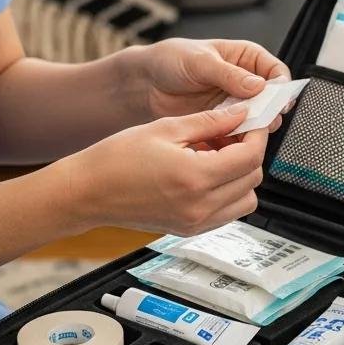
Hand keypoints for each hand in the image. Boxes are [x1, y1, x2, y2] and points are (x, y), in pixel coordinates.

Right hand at [61, 103, 266, 233]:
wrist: (87, 192)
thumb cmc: (115, 160)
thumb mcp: (165, 128)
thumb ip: (209, 122)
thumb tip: (240, 114)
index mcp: (195, 177)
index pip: (250, 157)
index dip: (256, 135)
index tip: (252, 121)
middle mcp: (200, 206)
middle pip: (253, 179)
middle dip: (250, 153)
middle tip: (233, 134)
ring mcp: (196, 222)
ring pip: (246, 200)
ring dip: (242, 175)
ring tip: (219, 155)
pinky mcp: (189, 230)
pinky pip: (227, 212)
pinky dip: (228, 193)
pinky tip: (207, 173)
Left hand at [139, 38, 291, 138]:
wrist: (145, 83)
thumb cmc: (170, 60)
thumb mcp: (200, 62)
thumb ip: (229, 74)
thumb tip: (258, 86)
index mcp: (246, 58)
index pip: (276, 72)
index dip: (281, 87)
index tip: (277, 101)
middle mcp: (245, 82)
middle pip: (271, 100)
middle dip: (269, 112)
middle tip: (262, 121)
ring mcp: (235, 104)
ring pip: (257, 120)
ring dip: (253, 128)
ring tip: (243, 132)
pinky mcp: (223, 123)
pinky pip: (238, 133)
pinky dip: (236, 140)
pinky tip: (228, 141)